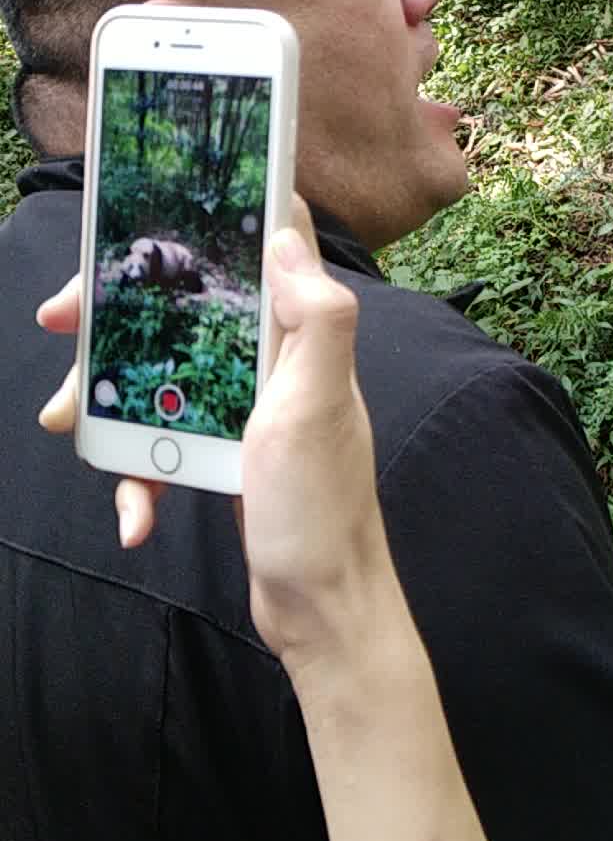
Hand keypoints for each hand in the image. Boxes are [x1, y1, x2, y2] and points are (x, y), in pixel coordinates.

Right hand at [37, 197, 494, 840]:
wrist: (322, 612)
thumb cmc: (323, 512)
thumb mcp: (316, 408)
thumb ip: (315, 320)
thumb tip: (285, 235)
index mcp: (298, 337)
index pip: (253, 250)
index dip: (194, 228)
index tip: (128, 232)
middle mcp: (273, 363)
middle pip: (184, 310)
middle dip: (117, 314)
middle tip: (59, 323)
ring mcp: (246, 410)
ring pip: (160, 376)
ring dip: (108, 400)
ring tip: (64, 423)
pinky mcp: (225, 457)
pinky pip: (164, 447)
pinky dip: (138, 477)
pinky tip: (136, 517)